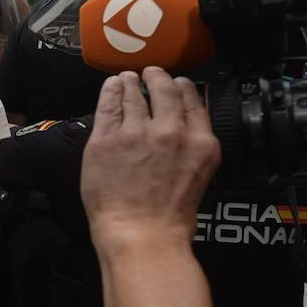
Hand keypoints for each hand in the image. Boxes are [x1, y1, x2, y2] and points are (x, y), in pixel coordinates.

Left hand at [80, 68, 219, 249]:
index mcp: (200, 142)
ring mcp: (136, 132)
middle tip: (151, 72)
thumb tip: (183, 132)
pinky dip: (111, 90)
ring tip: (128, 77)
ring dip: (131, 82)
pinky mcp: (106, 138)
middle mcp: (170, 131)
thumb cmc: (170, 218)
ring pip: (134, 94)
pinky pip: (108, 104)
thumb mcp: (199, 177)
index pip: (192, 101)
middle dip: (158, 78)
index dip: (184, 88)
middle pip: (164, 91)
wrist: (142, 234)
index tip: (178, 83)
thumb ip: (192, 149)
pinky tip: (112, 84)